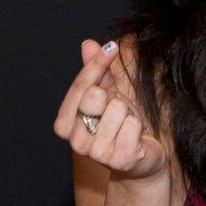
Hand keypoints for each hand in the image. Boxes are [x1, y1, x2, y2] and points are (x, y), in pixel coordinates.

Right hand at [52, 39, 165, 179]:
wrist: (142, 162)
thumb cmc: (120, 127)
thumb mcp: (108, 97)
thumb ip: (97, 73)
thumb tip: (89, 43)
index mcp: (64, 125)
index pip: (79, 86)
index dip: (96, 65)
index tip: (111, 46)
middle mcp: (75, 142)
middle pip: (95, 95)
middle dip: (115, 97)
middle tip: (119, 113)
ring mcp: (96, 153)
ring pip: (117, 108)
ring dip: (129, 114)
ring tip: (127, 127)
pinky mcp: (118, 159)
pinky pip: (133, 124)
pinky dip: (138, 126)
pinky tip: (136, 138)